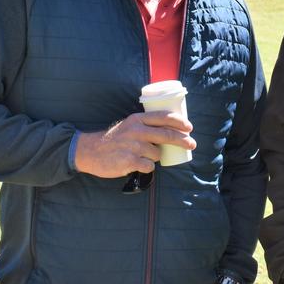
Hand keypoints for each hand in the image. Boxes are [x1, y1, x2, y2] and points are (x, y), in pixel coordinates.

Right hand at [74, 111, 195, 177]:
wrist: (91, 151)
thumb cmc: (114, 139)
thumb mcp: (129, 125)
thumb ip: (145, 125)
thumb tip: (170, 131)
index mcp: (137, 119)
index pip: (164, 117)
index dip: (179, 122)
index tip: (189, 127)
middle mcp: (137, 131)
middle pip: (167, 135)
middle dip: (183, 140)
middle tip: (192, 144)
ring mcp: (134, 146)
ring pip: (158, 154)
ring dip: (155, 157)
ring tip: (141, 155)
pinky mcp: (130, 161)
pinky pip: (149, 166)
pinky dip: (147, 167)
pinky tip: (136, 164)